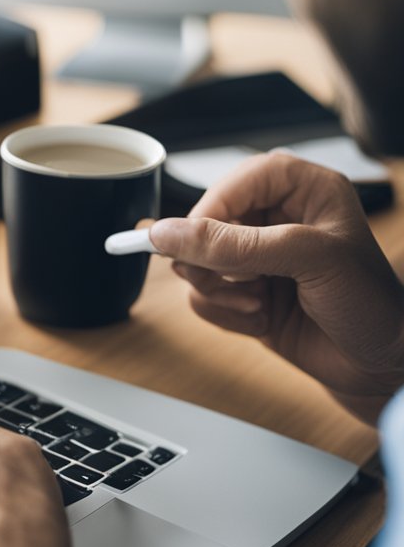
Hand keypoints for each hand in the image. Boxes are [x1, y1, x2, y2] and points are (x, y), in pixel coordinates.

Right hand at [150, 153, 403, 423]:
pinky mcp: (242, 292)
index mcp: (304, 190)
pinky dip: (224, 314)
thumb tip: (168, 233)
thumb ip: (236, 245)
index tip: (193, 241)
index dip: (212, 209)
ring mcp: (256, 257)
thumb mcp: (307, 261)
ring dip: (219, 291)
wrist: (379, 365)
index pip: (236, 182)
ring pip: (193, 262)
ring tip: (258, 304)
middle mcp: (276, 219)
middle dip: (213, 260)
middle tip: (243, 282)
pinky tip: (261, 320)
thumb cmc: (369, 305)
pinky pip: (200, 295)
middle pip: (204, 222)